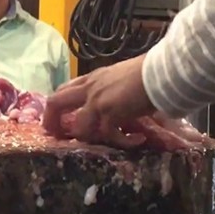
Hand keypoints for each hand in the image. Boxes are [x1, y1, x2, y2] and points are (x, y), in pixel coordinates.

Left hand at [42, 53, 157, 146]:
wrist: (162, 71)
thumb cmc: (148, 71)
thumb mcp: (120, 77)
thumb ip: (110, 90)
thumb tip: (116, 106)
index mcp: (91, 79)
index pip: (63, 91)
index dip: (56, 108)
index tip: (59, 122)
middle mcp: (89, 88)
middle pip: (55, 102)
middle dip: (52, 122)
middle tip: (59, 138)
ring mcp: (97, 101)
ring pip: (79, 127)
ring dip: (91, 139)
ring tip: (108, 142)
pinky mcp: (110, 113)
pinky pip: (107, 135)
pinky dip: (122, 141)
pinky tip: (137, 140)